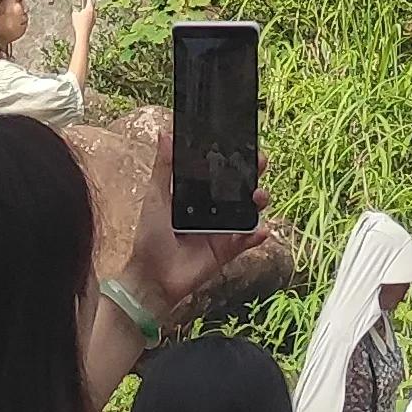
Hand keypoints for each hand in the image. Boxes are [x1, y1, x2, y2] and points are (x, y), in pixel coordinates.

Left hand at [124, 108, 262, 326]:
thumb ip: (164, 168)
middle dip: (252, 176)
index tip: (244, 144)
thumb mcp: (156, 198)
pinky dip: (256, 235)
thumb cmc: (150, 237)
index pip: (218, 173)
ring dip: (258, 203)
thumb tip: (165, 133)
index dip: (233, 160)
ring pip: (246, 212)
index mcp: (195, 196)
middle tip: (260, 163)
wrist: (152, 278)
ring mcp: (221, 231)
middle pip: (237, 189)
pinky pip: (246, 241)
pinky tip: (261, 230)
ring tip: (260, 196)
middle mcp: (211, 211)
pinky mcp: (226, 251)